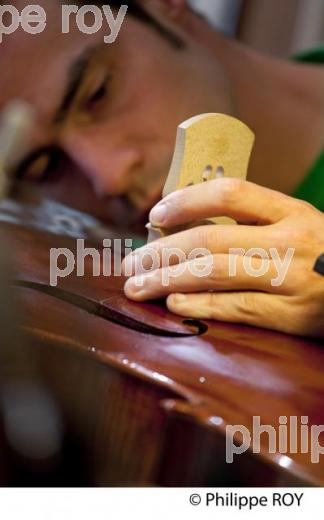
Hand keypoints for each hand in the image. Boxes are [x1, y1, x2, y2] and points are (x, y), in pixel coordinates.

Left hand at [122, 178, 323, 337]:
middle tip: (131, 262)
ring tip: (138, 286)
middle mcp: (292, 240)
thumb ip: (256, 224)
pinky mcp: (294, 316)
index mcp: (293, 211)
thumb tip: (191, 227)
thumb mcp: (300, 228)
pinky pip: (235, 308)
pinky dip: (199, 305)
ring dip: (167, 280)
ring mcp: (292, 279)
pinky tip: (174, 304)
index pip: (231, 193)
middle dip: (161, 251)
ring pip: (214, 273)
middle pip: (210, 239)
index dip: (187, 201)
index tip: (155, 215)